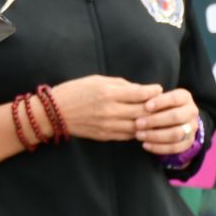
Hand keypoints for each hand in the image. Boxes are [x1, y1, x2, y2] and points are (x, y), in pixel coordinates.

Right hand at [47, 75, 162, 141]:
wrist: (54, 113)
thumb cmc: (74, 91)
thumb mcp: (96, 80)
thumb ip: (120, 84)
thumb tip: (140, 89)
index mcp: (108, 93)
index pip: (140, 94)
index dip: (153, 91)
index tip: (158, 89)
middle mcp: (110, 110)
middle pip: (143, 111)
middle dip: (155, 107)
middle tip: (162, 104)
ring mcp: (108, 125)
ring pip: (139, 126)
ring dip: (149, 122)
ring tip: (154, 116)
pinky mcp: (105, 135)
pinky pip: (128, 135)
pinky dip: (137, 130)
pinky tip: (140, 125)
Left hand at [135, 88, 200, 155]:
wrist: (171, 119)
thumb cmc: (158, 105)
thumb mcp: (154, 97)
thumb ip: (148, 98)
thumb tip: (139, 101)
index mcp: (184, 97)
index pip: (175, 98)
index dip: (160, 102)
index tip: (146, 106)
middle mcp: (191, 112)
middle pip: (176, 117)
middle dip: (155, 121)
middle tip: (137, 123)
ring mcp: (191, 128)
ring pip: (176, 134)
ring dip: (155, 136)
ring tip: (138, 135)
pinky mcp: (188, 142)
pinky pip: (175, 148)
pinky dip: (159, 148)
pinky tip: (145, 145)